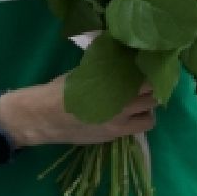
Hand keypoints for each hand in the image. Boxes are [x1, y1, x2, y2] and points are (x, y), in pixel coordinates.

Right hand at [6, 76, 156, 147]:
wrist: (43, 117)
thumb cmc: (61, 91)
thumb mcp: (85, 73)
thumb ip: (106, 69)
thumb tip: (122, 58)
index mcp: (115, 88)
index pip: (148, 82)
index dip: (153, 75)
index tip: (151, 69)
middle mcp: (122, 108)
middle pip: (153, 100)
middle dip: (153, 92)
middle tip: (147, 85)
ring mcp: (119, 126)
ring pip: (149, 119)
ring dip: (147, 109)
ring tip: (138, 103)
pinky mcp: (113, 137)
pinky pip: (135, 130)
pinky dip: (135, 121)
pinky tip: (125, 115)